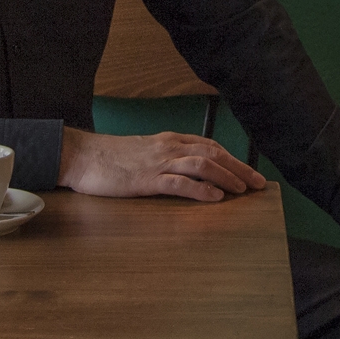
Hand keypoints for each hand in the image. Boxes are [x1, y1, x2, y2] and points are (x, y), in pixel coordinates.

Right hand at [58, 127, 265, 201]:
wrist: (81, 155)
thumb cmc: (109, 158)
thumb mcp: (142, 152)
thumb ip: (164, 157)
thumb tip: (185, 170)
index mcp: (168, 140)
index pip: (209, 145)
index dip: (232, 158)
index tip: (249, 172)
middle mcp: (168, 147)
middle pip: (213, 153)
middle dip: (239, 168)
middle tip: (258, 184)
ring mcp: (158, 163)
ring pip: (202, 165)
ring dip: (226, 177)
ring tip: (242, 190)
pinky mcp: (146, 180)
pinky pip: (179, 183)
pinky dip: (200, 190)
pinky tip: (215, 198)